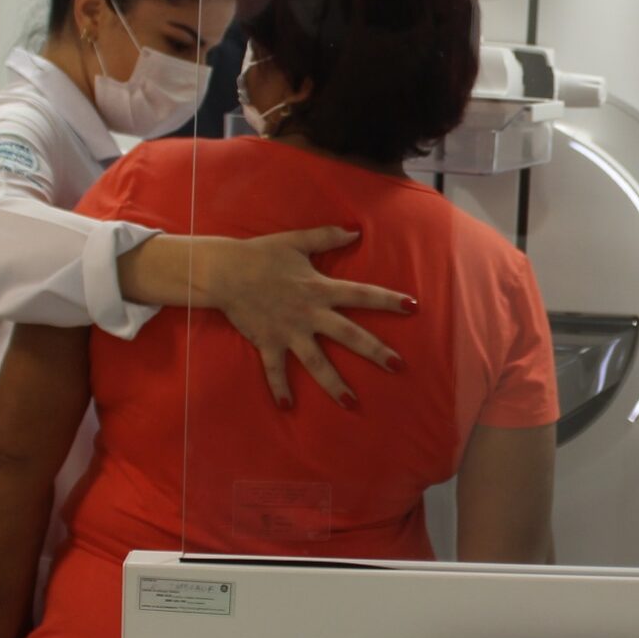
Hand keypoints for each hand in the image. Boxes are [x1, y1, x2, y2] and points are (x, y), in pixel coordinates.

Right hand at [209, 229, 415, 407]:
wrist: (225, 271)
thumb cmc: (262, 254)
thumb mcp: (297, 241)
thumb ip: (327, 236)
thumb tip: (355, 230)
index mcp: (320, 288)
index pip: (362, 294)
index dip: (388, 300)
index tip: (413, 307)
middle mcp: (309, 313)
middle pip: (349, 335)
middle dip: (375, 351)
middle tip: (398, 367)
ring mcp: (289, 331)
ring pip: (316, 362)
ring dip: (334, 383)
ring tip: (351, 403)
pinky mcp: (268, 343)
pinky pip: (275, 370)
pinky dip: (280, 388)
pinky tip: (288, 407)